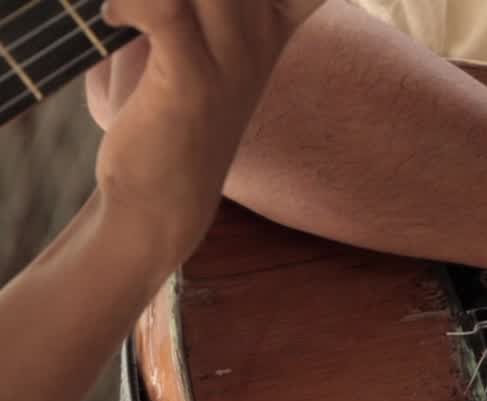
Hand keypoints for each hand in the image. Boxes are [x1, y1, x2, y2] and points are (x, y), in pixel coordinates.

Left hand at [91, 0, 322, 262]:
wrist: (162, 196)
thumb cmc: (169, 111)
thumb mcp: (192, 41)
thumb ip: (190, 4)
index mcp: (273, 22)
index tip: (195, 10)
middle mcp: (263, 36)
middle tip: (160, 10)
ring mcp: (235, 58)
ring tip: (129, 8)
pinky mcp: (196, 81)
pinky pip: (166, 8)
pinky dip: (130, 3)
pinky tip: (113, 20)